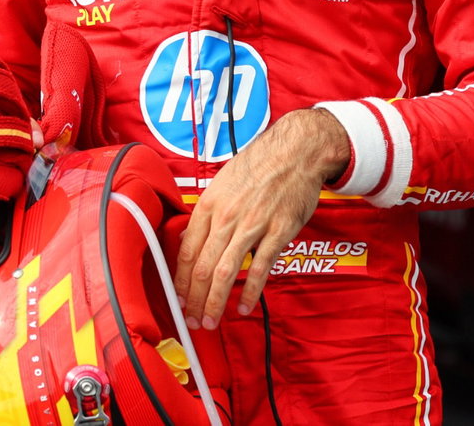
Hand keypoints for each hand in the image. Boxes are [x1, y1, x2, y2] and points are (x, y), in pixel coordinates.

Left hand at [173, 108, 348, 328]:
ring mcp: (252, 225)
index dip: (179, 281)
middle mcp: (226, 217)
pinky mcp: (278, 232)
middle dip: (193, 299)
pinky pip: (260, 269)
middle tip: (191, 321)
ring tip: (210, 321)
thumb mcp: (222, 183)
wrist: (295, 152)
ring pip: (225, 272)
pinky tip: (242, 308)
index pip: (185, 251)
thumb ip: (206, 213)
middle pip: (201, 267)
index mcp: (209, 205)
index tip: (177, 299)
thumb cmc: (259, 165)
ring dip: (214, 302)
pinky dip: (249, 292)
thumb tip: (187, 239)